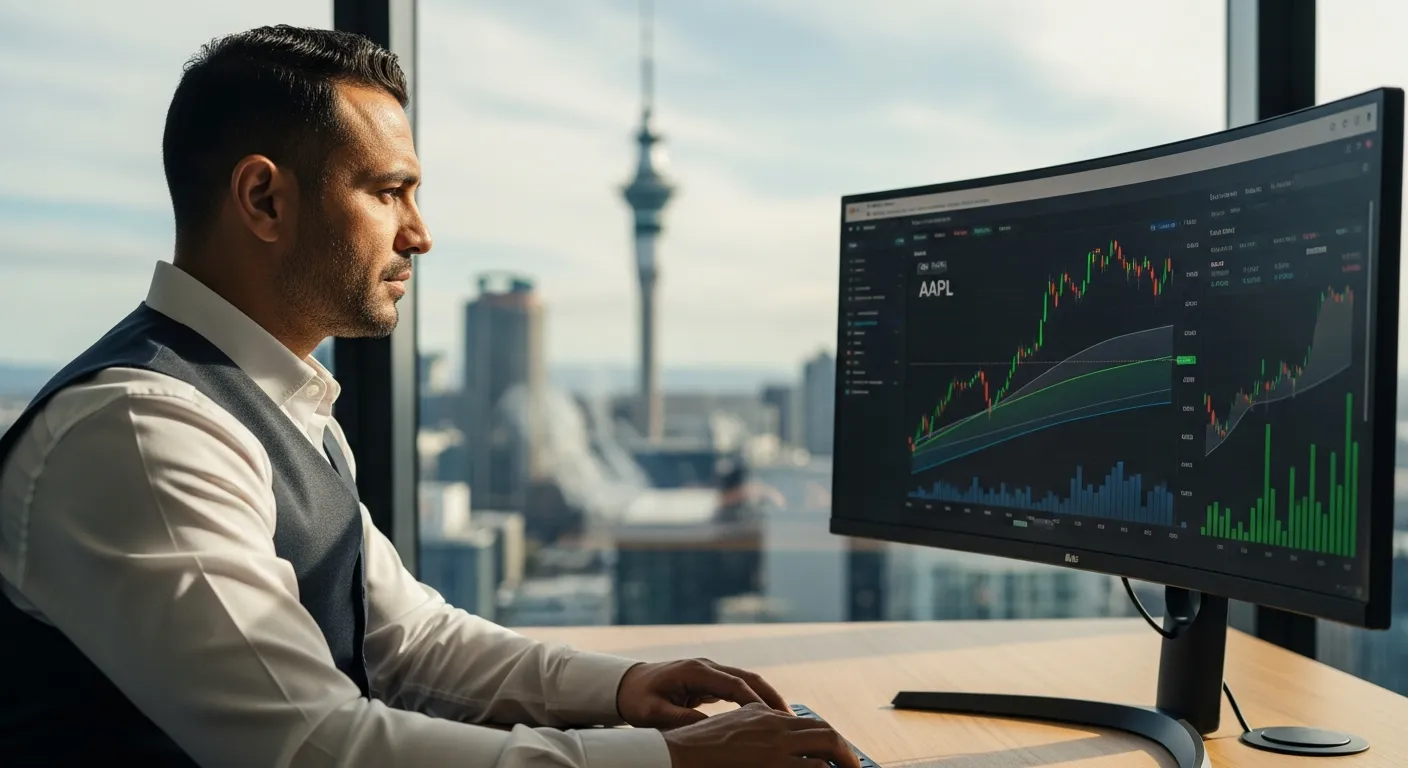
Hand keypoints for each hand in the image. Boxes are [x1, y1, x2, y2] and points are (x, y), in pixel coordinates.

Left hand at [616, 658, 790, 728]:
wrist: (626, 684)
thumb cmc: (638, 699)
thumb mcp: (655, 713)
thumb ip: (683, 720)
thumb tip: (712, 730)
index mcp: (695, 671)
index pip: (734, 685)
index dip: (756, 701)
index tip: (774, 719)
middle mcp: (706, 666)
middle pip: (748, 678)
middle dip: (771, 697)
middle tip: (792, 719)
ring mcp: (709, 671)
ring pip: (746, 681)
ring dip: (766, 698)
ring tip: (787, 720)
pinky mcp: (709, 680)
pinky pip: (738, 688)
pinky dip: (754, 699)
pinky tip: (766, 717)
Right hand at [663, 702, 861, 767]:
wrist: (678, 754)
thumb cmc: (696, 746)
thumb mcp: (728, 725)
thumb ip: (751, 723)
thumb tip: (768, 724)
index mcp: (762, 714)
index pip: (805, 722)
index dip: (825, 736)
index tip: (834, 750)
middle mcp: (774, 725)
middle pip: (823, 730)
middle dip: (843, 747)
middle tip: (853, 764)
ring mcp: (776, 746)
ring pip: (827, 744)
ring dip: (845, 760)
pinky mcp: (774, 765)